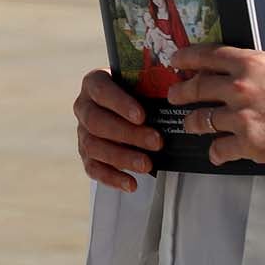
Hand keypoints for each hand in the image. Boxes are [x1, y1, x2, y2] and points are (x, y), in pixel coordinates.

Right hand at [74, 69, 159, 192]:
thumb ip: (158, 81)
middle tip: (156, 142)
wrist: (127, 109)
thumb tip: (182, 83)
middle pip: (97, 121)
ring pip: (94, 146)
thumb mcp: (145, 81)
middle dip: (128, 134)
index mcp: (94, 83)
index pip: (101, 90)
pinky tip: (131, 183)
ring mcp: (82, 132)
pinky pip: (93, 169)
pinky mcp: (86, 155)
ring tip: (147, 165)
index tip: (142, 116)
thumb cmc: (138, 92)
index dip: (120, 103)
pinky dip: (112, 178)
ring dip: (122, 157)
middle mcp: (83, 107)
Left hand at [167, 44, 264, 167]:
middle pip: (196, 87)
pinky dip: (215, 152)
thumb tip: (233, 70)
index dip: (187, 57)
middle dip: (180, 92)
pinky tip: (216, 153)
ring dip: (193, 123)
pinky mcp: (247, 143)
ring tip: (192, 124)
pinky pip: (218, 149)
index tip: (176, 59)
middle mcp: (239, 87)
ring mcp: (241, 116)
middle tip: (175, 95)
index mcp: (249, 63)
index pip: (207, 55)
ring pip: (200, 120)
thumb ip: (254, 68)